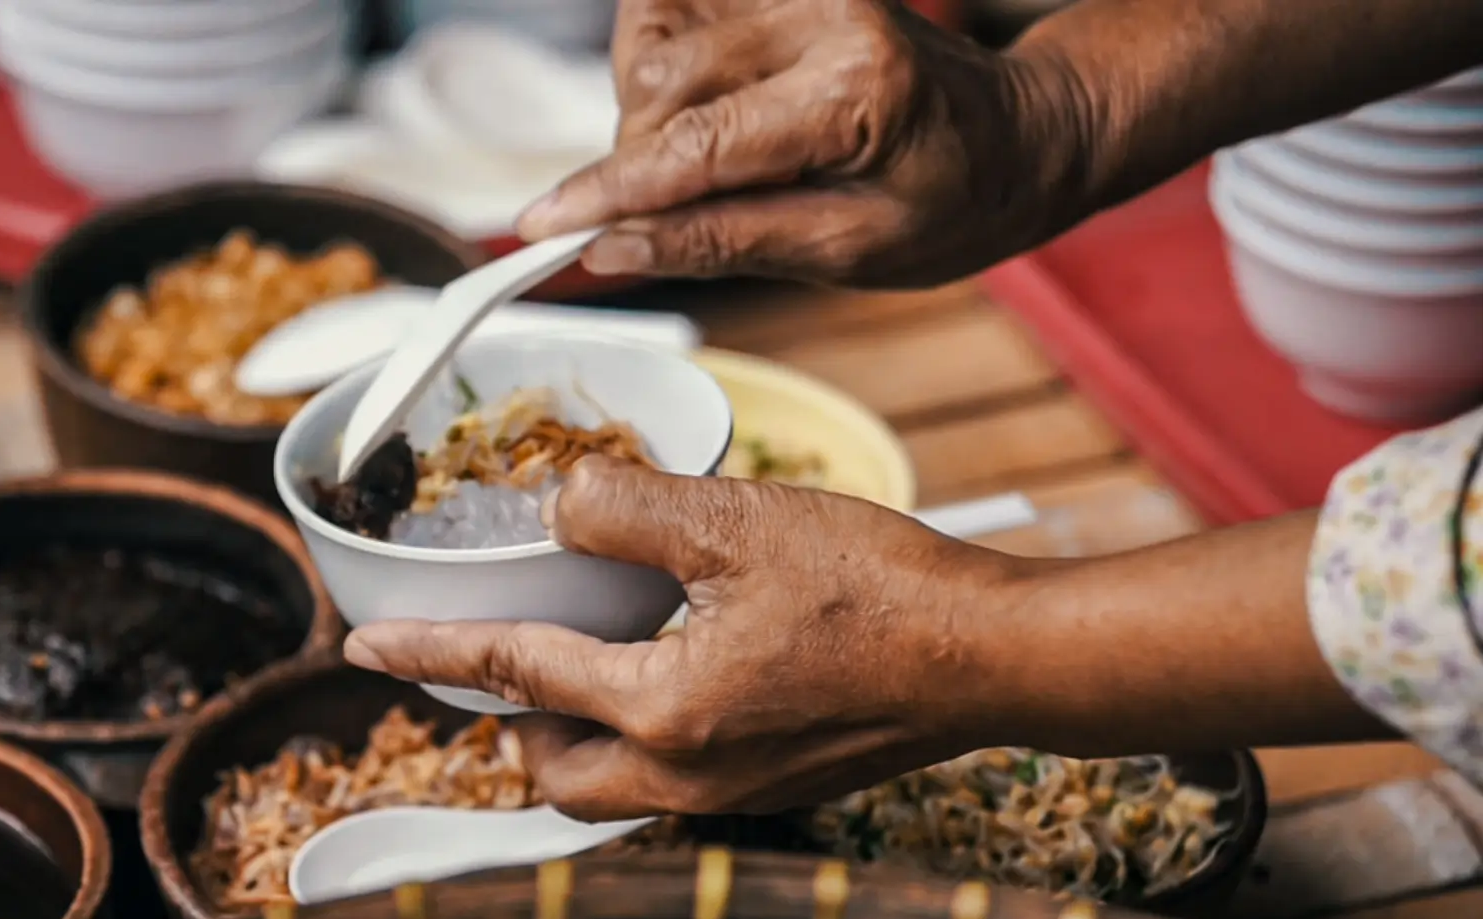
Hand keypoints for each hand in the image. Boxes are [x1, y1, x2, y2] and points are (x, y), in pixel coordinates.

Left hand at [342, 457, 1022, 819]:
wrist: (992, 656)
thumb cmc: (879, 588)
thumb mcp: (736, 520)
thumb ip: (624, 507)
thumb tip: (559, 508)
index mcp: (661, 709)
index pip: (512, 676)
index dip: (431, 653)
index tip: (367, 648)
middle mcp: (684, 774)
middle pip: (550, 772)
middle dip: (506, 724)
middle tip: (496, 664)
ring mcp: (732, 795)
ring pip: (608, 789)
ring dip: (570, 739)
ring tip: (575, 670)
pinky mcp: (772, 789)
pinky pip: (665, 785)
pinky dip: (634, 744)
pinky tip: (665, 680)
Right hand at [517, 0, 1081, 286]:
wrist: (1019, 133)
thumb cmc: (952, 203)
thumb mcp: (850, 253)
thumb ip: (726, 243)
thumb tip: (614, 248)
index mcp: (855, 92)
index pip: (696, 146)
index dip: (608, 192)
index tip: (540, 229)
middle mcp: (824, 13)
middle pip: (659, 86)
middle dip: (637, 162)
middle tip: (670, 216)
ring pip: (654, 49)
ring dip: (651, 116)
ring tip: (710, 162)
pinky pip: (672, 18)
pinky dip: (666, 73)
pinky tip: (711, 113)